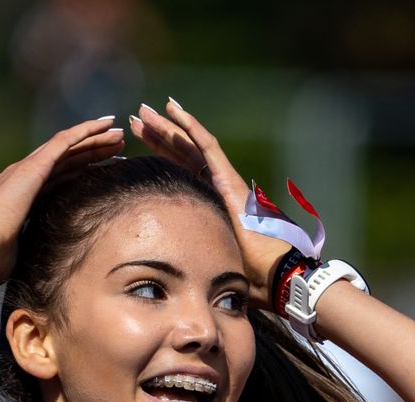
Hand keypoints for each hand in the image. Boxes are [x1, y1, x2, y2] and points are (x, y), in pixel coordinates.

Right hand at [0, 115, 125, 287]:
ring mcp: (27, 168)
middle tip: (118, 147)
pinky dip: (86, 131)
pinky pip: (65, 141)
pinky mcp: (33, 165)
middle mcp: (24, 176)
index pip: (58, 178)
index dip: (82, 172)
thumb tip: (39, 274)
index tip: (106, 170)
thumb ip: (30, 254)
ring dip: (94, 139)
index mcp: (22, 196)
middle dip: (93, 152)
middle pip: (67, 159)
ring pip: (69, 146)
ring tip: (119, 134)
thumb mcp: (19, 256)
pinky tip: (105, 124)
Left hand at [130, 99, 293, 301]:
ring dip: (167, 127)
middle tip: (136, 120)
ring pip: (191, 146)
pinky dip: (190, 126)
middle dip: (159, 137)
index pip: (182, 175)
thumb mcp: (215, 265)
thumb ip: (199, 260)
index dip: (161, 158)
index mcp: (215, 206)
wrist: (278, 277)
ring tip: (144, 111)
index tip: (137, 148)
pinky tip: (173, 109)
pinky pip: (207, 146)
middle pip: (183, 156)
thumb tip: (179, 275)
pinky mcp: (230, 180)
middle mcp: (220, 189)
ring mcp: (226, 182)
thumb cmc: (253, 280)